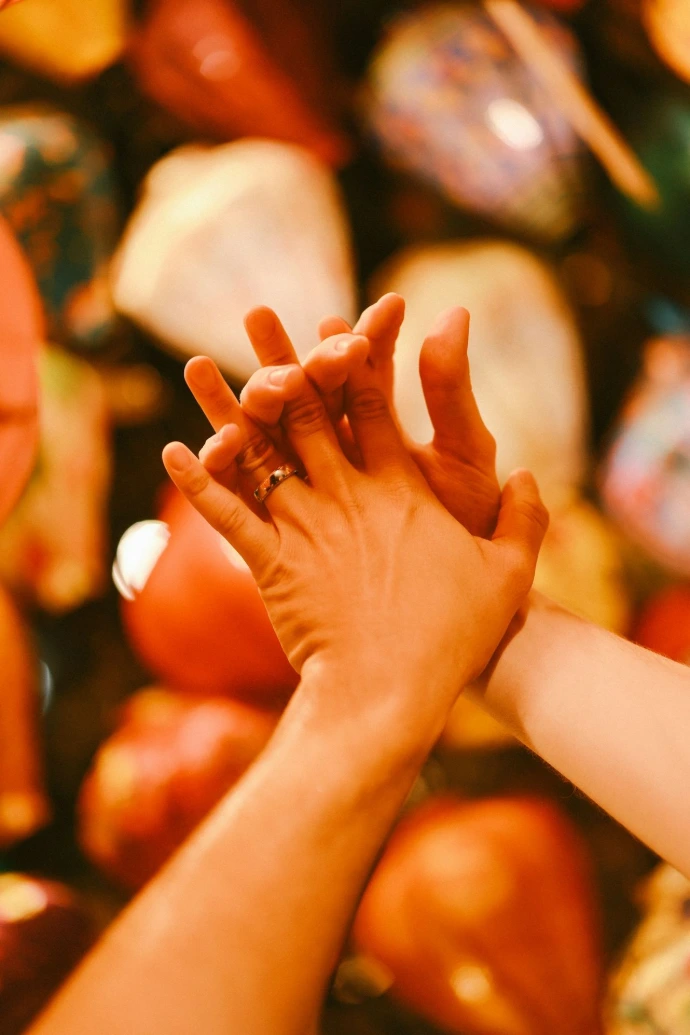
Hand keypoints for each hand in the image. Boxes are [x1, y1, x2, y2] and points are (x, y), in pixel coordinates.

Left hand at [163, 319, 547, 742]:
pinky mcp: (271, 566)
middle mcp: (347, 495)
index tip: (332, 321)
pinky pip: (227, 516)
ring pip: (259, 452)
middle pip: (306, 414)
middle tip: (255, 317)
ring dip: (225, 407)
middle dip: (280, 362)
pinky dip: (199, 484)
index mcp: (400, 488)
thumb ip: (524, 517)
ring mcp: (304, 527)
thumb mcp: (508, 573)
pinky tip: (173, 450)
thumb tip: (530, 475)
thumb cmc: (454, 635)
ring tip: (196, 366)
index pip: (371, 406)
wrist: (391, 691)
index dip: (351, 359)